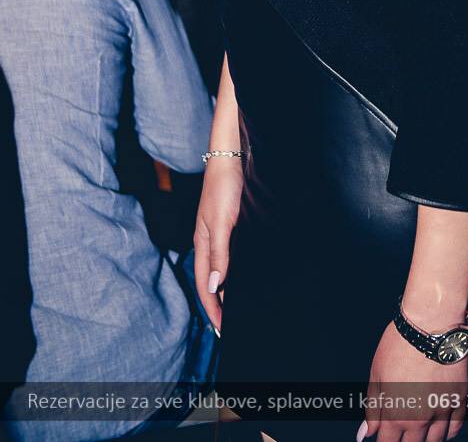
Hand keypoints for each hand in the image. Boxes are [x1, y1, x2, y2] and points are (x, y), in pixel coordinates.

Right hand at [193, 156, 243, 332]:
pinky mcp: (229, 227)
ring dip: (226, 293)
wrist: (231, 159)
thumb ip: (218, 254)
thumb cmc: (224, 188)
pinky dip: (233, 274)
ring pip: (220, 272)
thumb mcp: (221, 222)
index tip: (222, 331)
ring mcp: (218, 235)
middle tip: (228, 329)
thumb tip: (215, 286)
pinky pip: (229, 259)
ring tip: (235, 311)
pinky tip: (242, 279)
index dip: (213, 309)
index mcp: (202, 244)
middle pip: (211, 283)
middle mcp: (209, 243)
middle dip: (217, 307)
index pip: (205, 286)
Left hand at [362, 319, 466, 440]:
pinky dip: (447, 433)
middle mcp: (420, 420)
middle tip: (401, 433)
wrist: (431, 324)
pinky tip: (441, 431)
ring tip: (419, 433)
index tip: (384, 437)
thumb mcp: (377, 374)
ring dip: (425, 440)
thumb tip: (366, 434)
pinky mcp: (458, 399)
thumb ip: (373, 408)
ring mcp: (442, 410)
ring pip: (435, 441)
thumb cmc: (399, 345)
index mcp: (396, 415)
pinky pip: (455, 427)